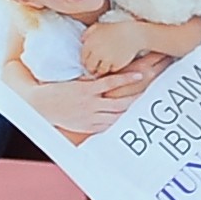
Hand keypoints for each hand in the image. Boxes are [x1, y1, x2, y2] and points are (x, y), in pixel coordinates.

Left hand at [19, 52, 160, 138]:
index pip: (125, 117)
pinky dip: (125, 80)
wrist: (37, 106)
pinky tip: (138, 74)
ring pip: (123, 96)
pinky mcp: (87, 91)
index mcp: (98, 125)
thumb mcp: (79, 122)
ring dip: (141, 87)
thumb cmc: (57, 113)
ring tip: (156, 77)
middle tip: (163, 86)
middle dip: (147, 98)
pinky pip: (110, 84)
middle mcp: (99, 116)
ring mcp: (94, 103)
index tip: (156, 104)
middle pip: (129, 106)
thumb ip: (95, 120)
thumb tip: (109, 120)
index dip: (141, 110)